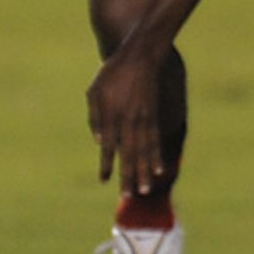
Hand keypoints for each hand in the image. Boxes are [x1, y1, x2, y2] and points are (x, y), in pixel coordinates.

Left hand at [89, 45, 166, 196]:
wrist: (139, 57)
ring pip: (144, 151)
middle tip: (127, 196)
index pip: (108, 146)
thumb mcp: (94, 91)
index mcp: (110, 115)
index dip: (106, 164)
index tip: (103, 180)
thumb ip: (94, 117)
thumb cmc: (112, 74)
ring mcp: (142, 120)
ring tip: (145, 190)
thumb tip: (99, 142)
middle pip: (128, 154)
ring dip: (144, 172)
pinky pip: (155, 141)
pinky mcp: (153, 117)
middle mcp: (127, 121)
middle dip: (127, 176)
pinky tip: (159, 170)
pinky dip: (157, 157)